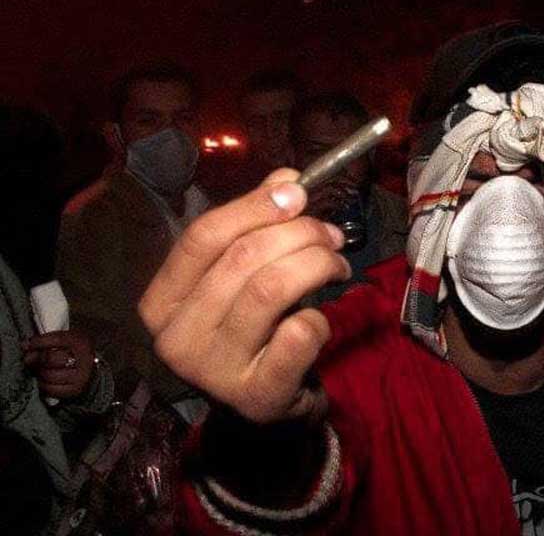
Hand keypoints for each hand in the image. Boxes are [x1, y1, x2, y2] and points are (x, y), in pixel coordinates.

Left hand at [23, 330, 95, 398]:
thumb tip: (26, 345)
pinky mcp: (75, 390)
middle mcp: (84, 359)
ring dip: (38, 372)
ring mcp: (81, 376)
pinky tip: (44, 379)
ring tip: (38, 369)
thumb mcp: (68, 340)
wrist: (91, 369)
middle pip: (50, 358)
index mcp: (82, 342)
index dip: (38, 342)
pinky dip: (43, 385)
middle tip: (28, 358)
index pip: (56, 340)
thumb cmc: (76, 352)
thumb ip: (49, 340)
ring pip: (48, 375)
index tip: (27, 344)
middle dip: (34, 358)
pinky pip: (51, 389)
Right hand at [139, 168, 350, 423]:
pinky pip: (298, 334)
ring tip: (337, 264)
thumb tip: (286, 180)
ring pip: (270, 290)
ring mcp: (213, 372)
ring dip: (316, 265)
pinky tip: (323, 318)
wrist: (263, 410)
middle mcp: (176, 338)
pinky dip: (320, 316)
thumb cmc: (249, 335)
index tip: (297, 193)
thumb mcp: (240, 279)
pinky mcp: (257, 396)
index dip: (254, 207)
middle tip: (331, 235)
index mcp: (161, 302)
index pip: (203, 237)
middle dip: (299, 234)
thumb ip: (255, 227)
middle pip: (241, 259)